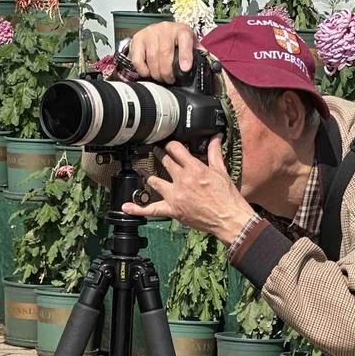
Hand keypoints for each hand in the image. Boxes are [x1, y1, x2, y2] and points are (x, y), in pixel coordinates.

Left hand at [122, 137, 256, 244]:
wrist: (228, 218)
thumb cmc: (227, 197)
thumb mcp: (221, 171)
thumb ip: (214, 153)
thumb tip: (216, 137)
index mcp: (194, 168)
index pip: (176, 149)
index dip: (171, 144)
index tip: (170, 144)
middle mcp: (182, 180)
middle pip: (164, 161)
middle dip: (159, 154)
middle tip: (155, 151)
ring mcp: (175, 195)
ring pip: (155, 181)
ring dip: (150, 176)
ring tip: (145, 172)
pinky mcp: (172, 210)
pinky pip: (151, 210)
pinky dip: (137, 209)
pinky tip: (126, 207)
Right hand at [128, 21, 194, 82]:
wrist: (157, 30)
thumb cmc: (175, 40)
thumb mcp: (189, 43)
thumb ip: (198, 52)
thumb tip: (211, 64)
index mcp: (182, 30)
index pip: (184, 40)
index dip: (185, 55)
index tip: (185, 68)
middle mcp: (165, 29)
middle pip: (165, 53)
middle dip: (167, 72)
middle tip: (170, 80)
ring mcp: (150, 33)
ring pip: (152, 58)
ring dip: (156, 73)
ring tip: (160, 78)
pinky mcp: (138, 39)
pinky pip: (138, 58)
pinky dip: (143, 69)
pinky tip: (148, 73)